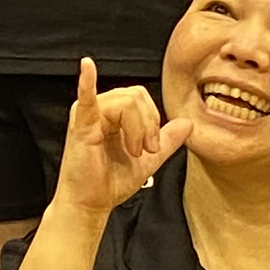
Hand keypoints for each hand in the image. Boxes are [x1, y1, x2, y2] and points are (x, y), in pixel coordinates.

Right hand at [53, 55, 193, 220]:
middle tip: (144, 150)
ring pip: (126, 102)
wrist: (92, 203)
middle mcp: (100, 109)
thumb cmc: (110, 181)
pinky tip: (87, 66)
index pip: (140, 96)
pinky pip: (86, 98)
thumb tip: (187, 123)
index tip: (152, 147)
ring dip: (137, 129)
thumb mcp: (148, 159)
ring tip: (132, 151)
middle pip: (136, 96)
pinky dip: (87, 82)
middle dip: (148, 124)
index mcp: (114, 114)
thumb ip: (167, 140)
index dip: (153, 119)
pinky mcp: (81, 126)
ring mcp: (88, 115)